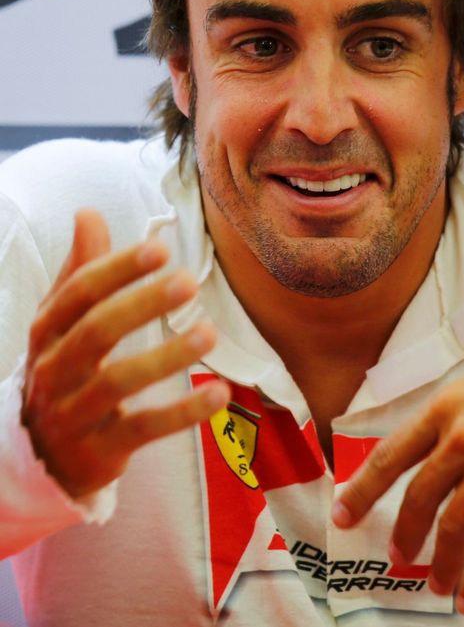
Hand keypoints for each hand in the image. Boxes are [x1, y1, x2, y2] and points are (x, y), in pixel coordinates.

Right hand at [22, 209, 229, 497]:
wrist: (39, 455)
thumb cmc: (63, 369)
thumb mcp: (62, 321)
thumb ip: (81, 269)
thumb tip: (88, 212)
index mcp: (47, 331)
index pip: (79, 293)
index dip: (118, 269)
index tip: (160, 248)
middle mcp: (54, 370)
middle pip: (96, 332)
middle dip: (141, 305)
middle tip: (189, 281)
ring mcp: (74, 414)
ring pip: (118, 382)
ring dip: (167, 357)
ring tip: (209, 332)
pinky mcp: (100, 451)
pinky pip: (143, 429)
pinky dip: (182, 413)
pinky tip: (220, 394)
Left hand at [333, 332, 463, 614]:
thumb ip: (450, 424)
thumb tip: (428, 463)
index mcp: (445, 407)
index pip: (390, 455)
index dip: (362, 489)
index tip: (344, 513)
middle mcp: (461, 438)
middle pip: (417, 498)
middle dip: (403, 534)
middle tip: (397, 556)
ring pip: (450, 529)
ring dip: (440, 563)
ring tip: (436, 583)